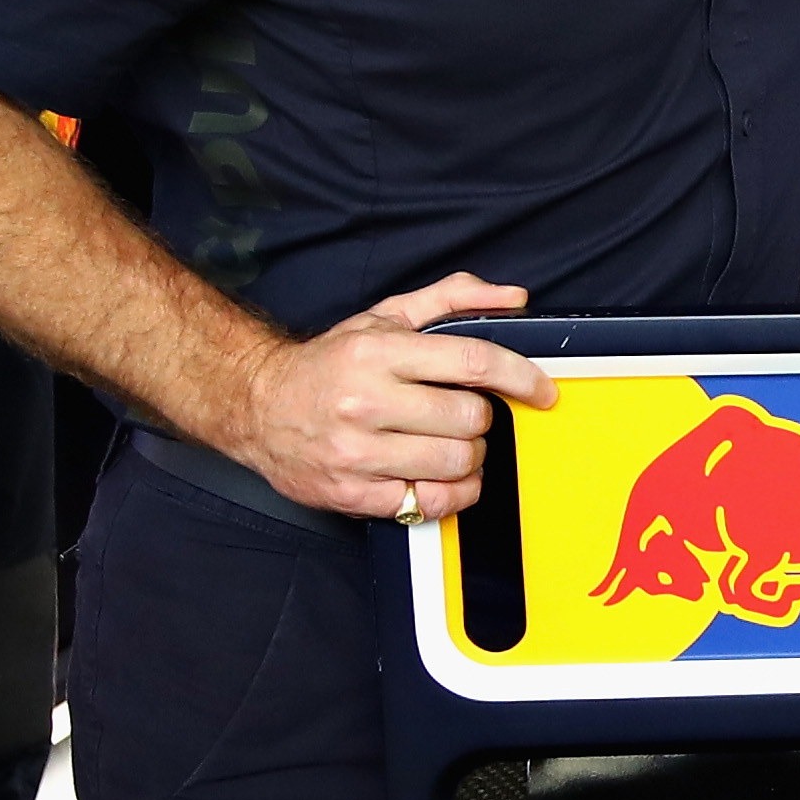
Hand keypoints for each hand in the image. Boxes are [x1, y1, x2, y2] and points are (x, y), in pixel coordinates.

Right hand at [223, 273, 558, 519]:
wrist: (258, 406)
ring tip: (451, 444)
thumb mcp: (384, 316)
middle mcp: (366, 401)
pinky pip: (431, 503)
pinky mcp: (353, 492)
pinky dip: (452, 493)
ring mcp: (358, 452)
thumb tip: (512, 296)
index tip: (541, 389)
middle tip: (465, 415)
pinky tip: (442, 477)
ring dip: (470, 456)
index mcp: (378, 353)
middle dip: (481, 419)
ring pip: (456, 463)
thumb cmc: (329, 364)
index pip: (472, 362)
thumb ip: (451, 299)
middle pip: (470, 419)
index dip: (520, 376)